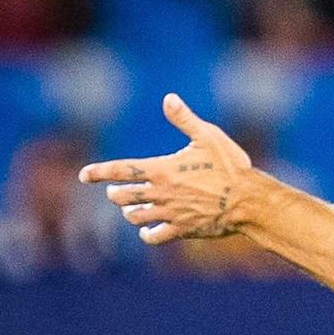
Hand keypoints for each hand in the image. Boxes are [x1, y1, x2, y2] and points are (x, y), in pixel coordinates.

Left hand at [78, 93, 257, 245]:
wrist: (249, 202)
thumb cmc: (231, 167)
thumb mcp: (209, 137)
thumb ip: (185, 119)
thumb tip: (168, 98)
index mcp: (161, 169)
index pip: (120, 170)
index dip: (98, 172)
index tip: (84, 175)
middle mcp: (160, 193)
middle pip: (123, 196)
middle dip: (115, 193)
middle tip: (115, 191)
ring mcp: (170, 213)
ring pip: (135, 216)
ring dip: (129, 211)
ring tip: (132, 208)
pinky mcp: (181, 229)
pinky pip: (154, 236)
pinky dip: (147, 233)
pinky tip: (147, 230)